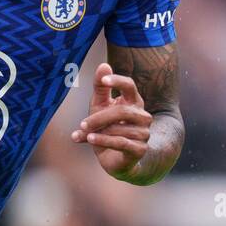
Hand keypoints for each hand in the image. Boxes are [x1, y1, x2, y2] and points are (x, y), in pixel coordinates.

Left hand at [71, 63, 151, 177]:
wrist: (114, 160)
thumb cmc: (107, 129)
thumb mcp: (100, 107)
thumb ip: (101, 88)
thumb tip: (104, 65)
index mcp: (133, 102)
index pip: (130, 86)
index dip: (118, 81)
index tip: (104, 81)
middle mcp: (142, 116)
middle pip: (122, 111)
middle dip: (99, 117)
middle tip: (82, 124)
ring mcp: (143, 133)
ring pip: (119, 128)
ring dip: (99, 132)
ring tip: (85, 135)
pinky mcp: (140, 149)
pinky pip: (120, 142)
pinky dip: (103, 140)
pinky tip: (89, 140)